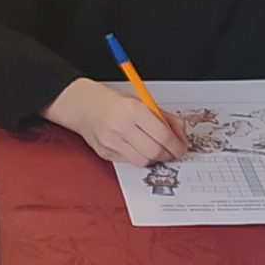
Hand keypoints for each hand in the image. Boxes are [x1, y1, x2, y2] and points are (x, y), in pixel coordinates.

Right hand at [43, 78, 186, 162]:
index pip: (163, 135)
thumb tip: (181, 133)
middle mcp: (120, 126)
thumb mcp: (141, 101)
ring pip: (143, 161)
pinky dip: (138, 157)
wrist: (83, 105)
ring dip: (154, 158)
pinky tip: (136, 147)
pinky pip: (129, 162)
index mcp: (133, 109)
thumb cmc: (114, 102)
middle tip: (172, 151)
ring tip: (155, 148)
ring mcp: (111, 141)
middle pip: (154, 151)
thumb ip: (163, 117)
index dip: (177, 145)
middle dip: (168, 154)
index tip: (182, 147)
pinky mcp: (105, 153)